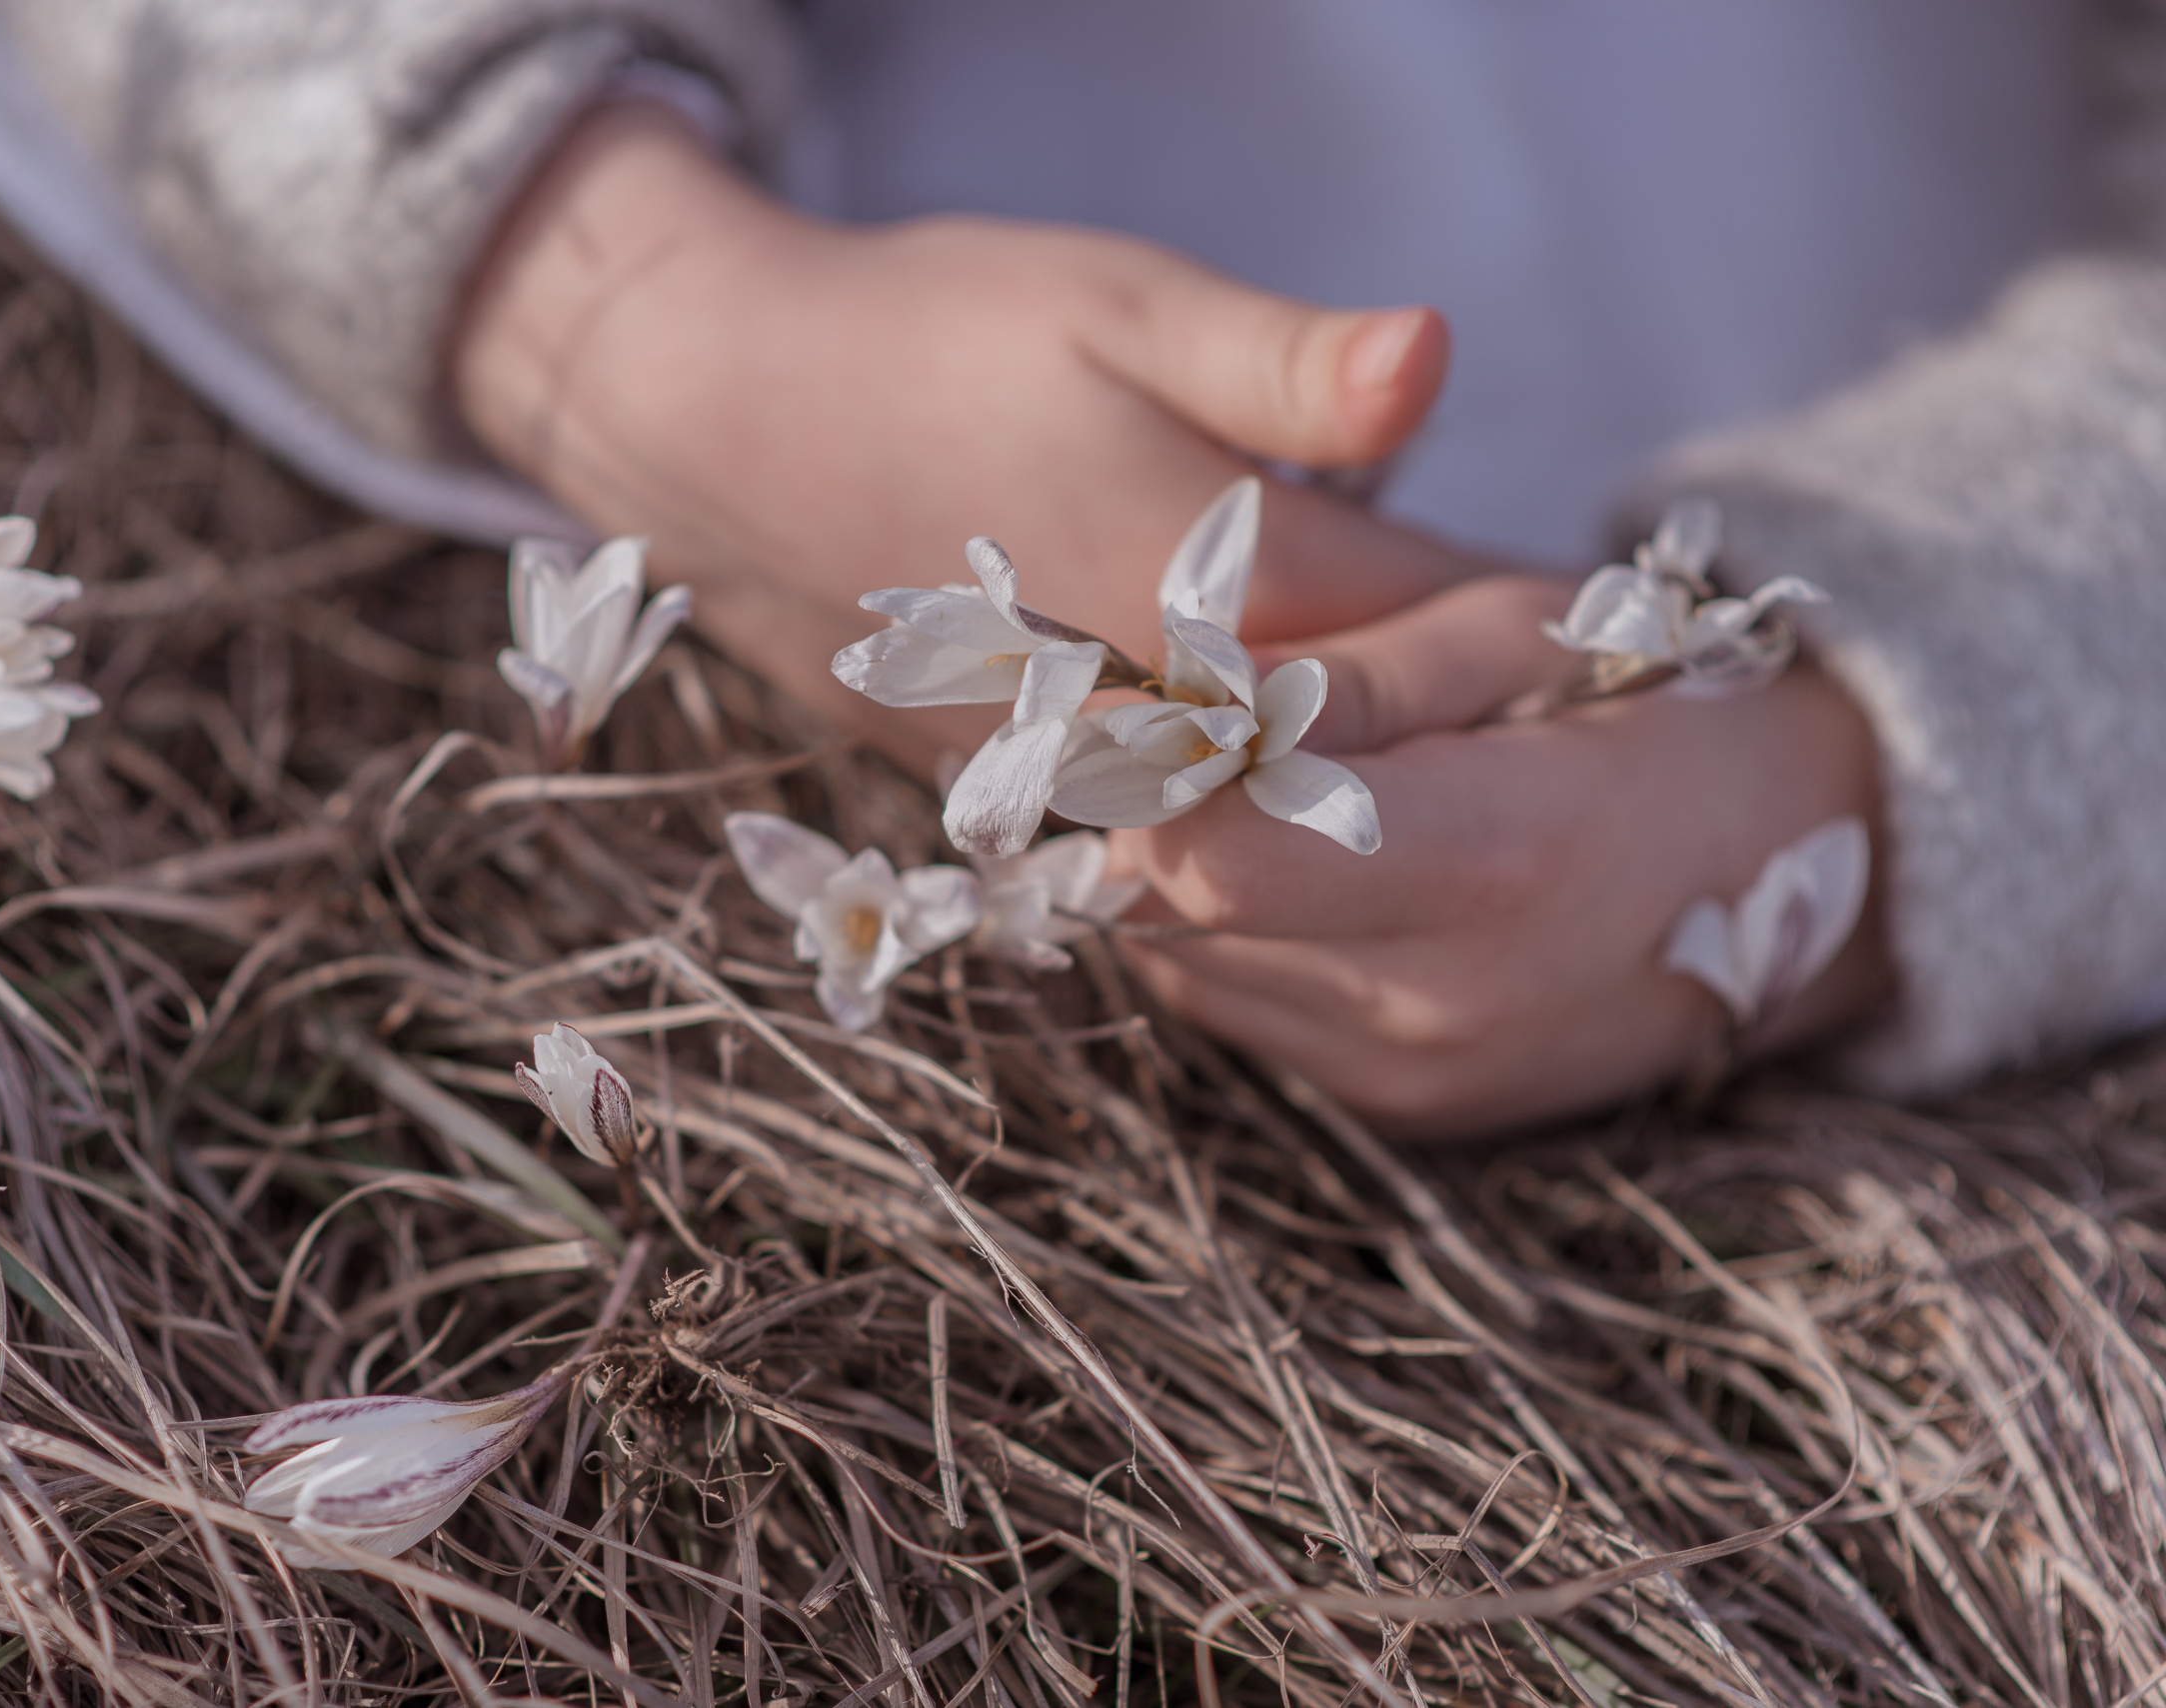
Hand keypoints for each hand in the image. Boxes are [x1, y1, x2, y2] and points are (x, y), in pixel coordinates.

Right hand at [453, 103, 1504, 764]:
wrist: (725, 432)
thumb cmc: (934, 341)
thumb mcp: (1120, 306)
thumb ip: (1288, 366)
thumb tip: (1435, 360)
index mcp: (1223, 586)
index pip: (1450, 640)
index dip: (1546, 637)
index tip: (1618, 631)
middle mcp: (1168, 713)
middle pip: (1382, 749)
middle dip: (1476, 726)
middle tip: (1560, 702)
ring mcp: (1096, 771)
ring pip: (1284, 802)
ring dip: (1369, 775)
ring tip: (1459, 751)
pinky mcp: (1032, 793)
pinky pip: (1186, 821)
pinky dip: (1251, 795)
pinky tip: (1282, 764)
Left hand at [1111, 573, 1893, 1136]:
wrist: (1831, 861)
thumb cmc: (1662, 703)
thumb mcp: (1521, 634)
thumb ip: (1346, 677)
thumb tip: (1180, 705)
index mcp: (1496, 860)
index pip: (1216, 856)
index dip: (1143, 775)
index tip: (1124, 704)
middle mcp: (1451, 1001)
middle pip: (1181, 919)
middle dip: (1148, 818)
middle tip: (1168, 731)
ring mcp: (1426, 1078)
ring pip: (1192, 973)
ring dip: (1185, 882)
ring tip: (1256, 795)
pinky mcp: (1411, 1112)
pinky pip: (1248, 1015)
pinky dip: (1241, 941)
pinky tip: (1311, 872)